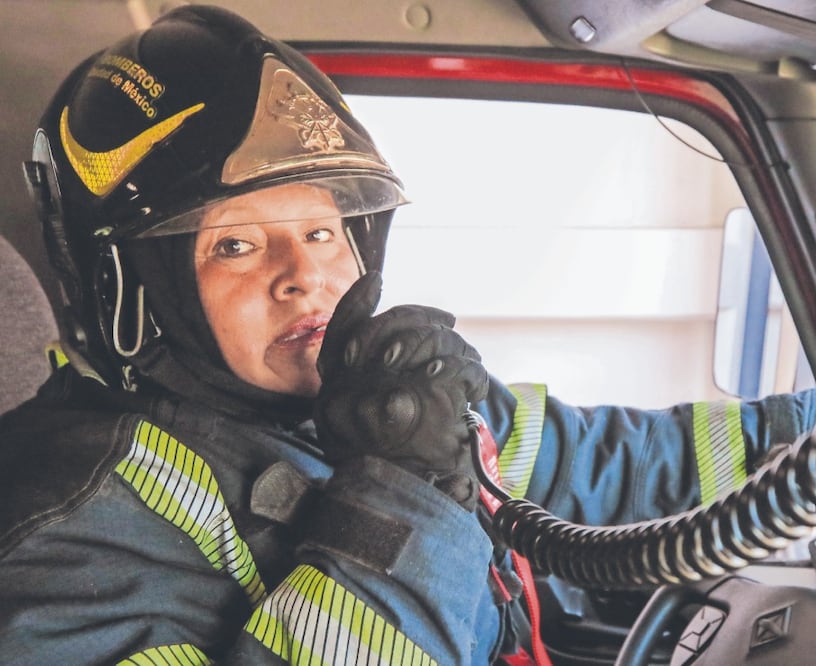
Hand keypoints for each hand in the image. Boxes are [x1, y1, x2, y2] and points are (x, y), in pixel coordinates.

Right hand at [314, 272, 488, 509]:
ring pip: (431, 341)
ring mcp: (386, 393)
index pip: (341, 334)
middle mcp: (351, 392)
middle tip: (448, 322)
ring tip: (467, 368)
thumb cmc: (397, 476)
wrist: (412, 516)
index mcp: (334, 397)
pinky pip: (458, 365)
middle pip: (390, 327)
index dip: (357, 302)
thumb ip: (368, 387)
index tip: (376, 279)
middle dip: (425, 319)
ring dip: (458, 349)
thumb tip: (398, 343)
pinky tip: (476, 391)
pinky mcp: (424, 400)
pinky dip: (474, 374)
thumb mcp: (364, 430)